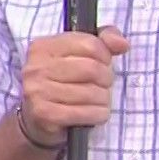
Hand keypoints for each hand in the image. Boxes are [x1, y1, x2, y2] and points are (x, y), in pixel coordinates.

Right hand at [20, 25, 129, 145]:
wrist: (35, 119)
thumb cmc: (63, 82)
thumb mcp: (79, 54)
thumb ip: (103, 40)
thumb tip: (122, 44)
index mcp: (44, 47)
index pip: (90, 44)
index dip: (105, 56)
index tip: (103, 64)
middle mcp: (36, 67)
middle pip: (92, 69)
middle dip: (106, 79)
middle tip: (102, 85)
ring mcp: (38, 91)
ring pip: (91, 93)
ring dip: (103, 100)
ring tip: (98, 100)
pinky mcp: (45, 114)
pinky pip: (85, 113)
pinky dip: (97, 115)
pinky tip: (93, 113)